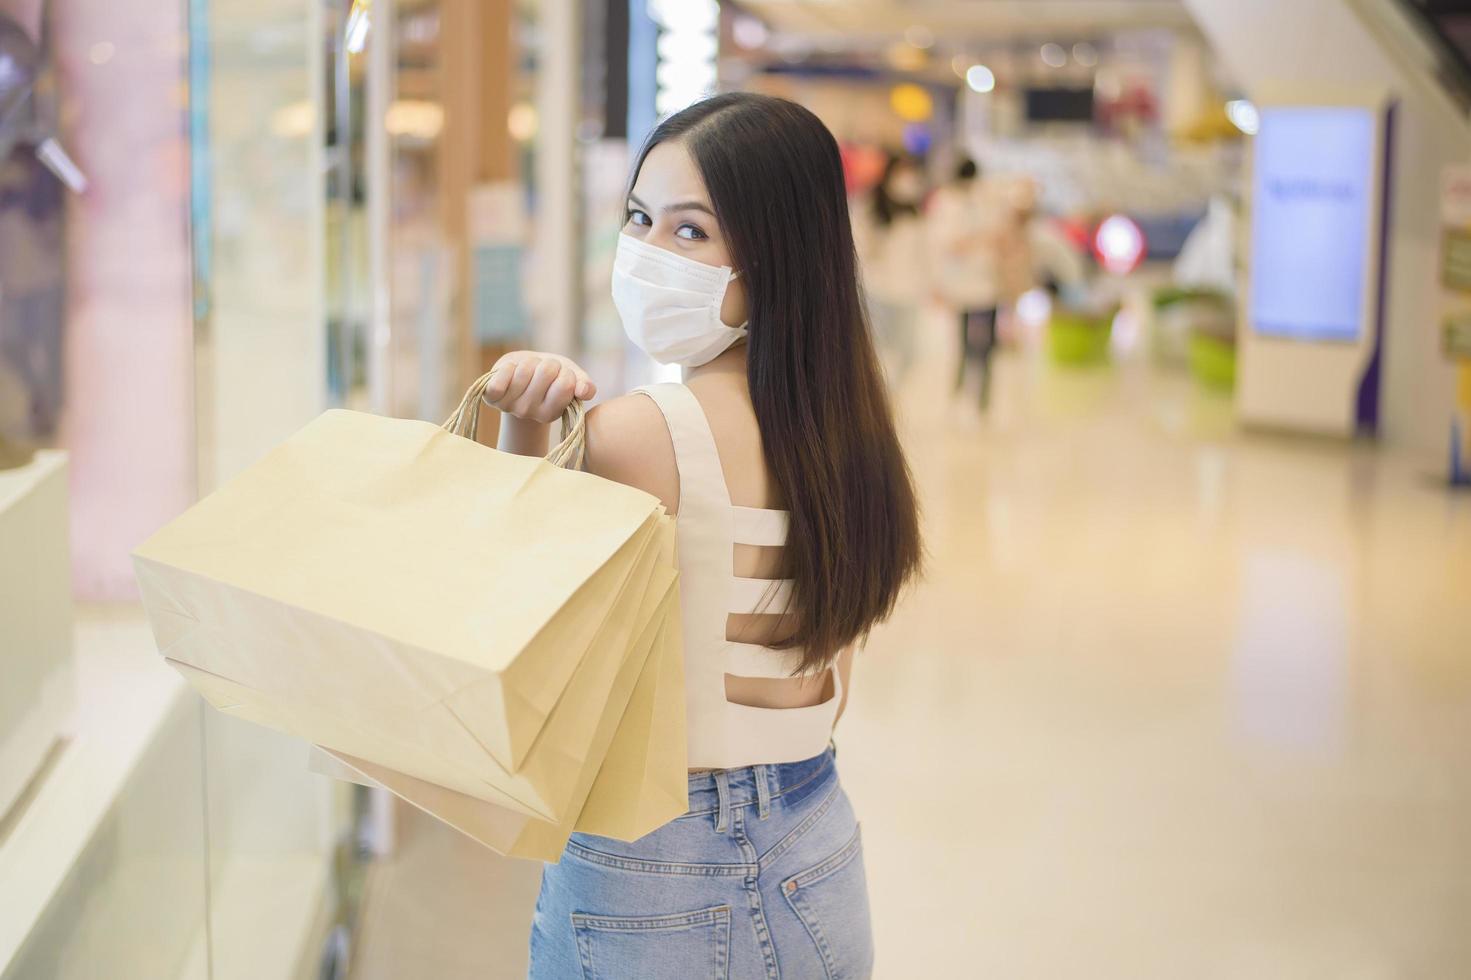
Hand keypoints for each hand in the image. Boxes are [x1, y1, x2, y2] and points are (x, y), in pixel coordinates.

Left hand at [482, 351, 596, 424]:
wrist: (522, 377)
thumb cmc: (551, 378)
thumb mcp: (572, 379)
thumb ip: (585, 386)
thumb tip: (584, 391)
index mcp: (552, 413)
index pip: (566, 384)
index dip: (565, 372)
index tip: (561, 375)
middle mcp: (530, 413)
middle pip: (546, 372)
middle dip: (547, 364)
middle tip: (543, 372)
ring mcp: (510, 406)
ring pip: (524, 370)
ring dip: (528, 363)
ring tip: (529, 371)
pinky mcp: (492, 397)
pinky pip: (499, 380)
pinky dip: (507, 368)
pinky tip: (511, 371)